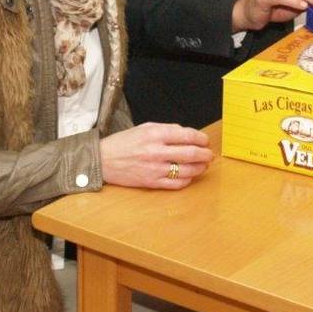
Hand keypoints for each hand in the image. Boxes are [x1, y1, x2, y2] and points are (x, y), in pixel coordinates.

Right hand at [98, 122, 212, 189]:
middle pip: (191, 153)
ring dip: (200, 168)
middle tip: (209, 154)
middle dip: (205, 154)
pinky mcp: (151, 182)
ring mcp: (155, 169)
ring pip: (187, 170)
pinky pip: (176, 184)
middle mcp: (156, 151)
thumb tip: (186, 134)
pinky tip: (189, 176)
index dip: (201, 139)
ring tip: (203, 165)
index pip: (187, 135)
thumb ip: (166, 129)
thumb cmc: (123, 142)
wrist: (103, 160)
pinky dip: (187, 180)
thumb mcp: (144, 128)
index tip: (205, 141)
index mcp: (155, 134)